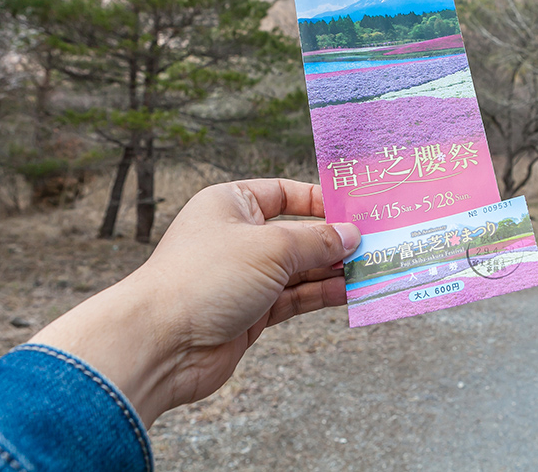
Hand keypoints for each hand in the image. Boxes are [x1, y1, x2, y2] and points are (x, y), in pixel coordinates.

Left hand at [31, 179, 359, 427]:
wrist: (161, 344)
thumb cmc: (206, 277)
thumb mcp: (271, 247)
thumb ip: (317, 241)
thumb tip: (352, 235)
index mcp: (232, 204)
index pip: (284, 193)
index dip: (319, 200)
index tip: (356, 209)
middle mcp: (238, 238)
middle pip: (297, 233)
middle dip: (335, 240)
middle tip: (376, 243)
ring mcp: (245, 277)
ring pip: (300, 269)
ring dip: (334, 270)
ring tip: (372, 268)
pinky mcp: (251, 313)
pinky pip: (295, 298)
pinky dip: (321, 295)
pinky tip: (350, 292)